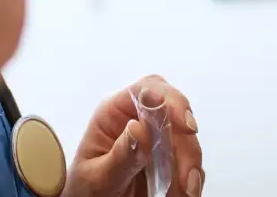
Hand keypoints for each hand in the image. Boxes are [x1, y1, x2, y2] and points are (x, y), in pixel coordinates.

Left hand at [64, 76, 203, 196]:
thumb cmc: (84, 191)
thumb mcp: (98, 177)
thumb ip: (120, 156)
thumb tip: (140, 128)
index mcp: (113, 114)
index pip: (146, 90)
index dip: (171, 100)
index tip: (187, 126)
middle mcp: (137, 120)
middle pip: (174, 116)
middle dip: (186, 146)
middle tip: (187, 179)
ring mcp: (155, 140)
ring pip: (186, 140)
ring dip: (191, 167)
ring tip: (186, 193)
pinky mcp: (167, 160)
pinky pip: (189, 163)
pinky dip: (191, 180)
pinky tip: (183, 193)